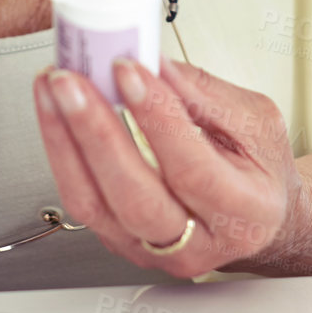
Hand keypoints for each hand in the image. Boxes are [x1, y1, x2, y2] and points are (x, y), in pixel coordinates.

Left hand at [33, 56, 305, 278]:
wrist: (258, 217)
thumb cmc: (260, 169)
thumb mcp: (256, 121)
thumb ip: (204, 95)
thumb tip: (152, 61)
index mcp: (246, 212)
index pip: (193, 169)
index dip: (156, 118)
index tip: (128, 70)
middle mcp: (199, 244)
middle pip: (135, 197)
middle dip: (95, 132)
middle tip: (71, 81)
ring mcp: (155, 251)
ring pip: (96, 204)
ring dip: (65, 141)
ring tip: (51, 89)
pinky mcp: (121, 242)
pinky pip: (81, 202)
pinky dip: (62, 153)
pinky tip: (54, 114)